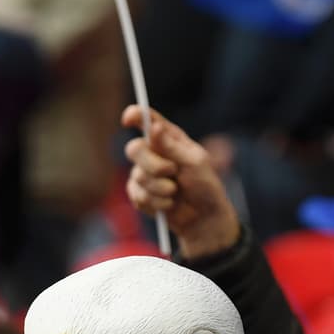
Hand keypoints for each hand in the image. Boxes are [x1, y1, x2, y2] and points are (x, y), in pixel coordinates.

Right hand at [121, 105, 240, 258]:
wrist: (202, 217)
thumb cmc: (203, 185)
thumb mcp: (194, 162)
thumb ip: (171, 146)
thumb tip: (154, 127)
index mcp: (167, 138)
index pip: (146, 120)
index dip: (135, 116)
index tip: (129, 118)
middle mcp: (152, 153)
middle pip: (134, 149)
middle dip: (152, 164)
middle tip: (171, 172)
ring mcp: (143, 174)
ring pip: (137, 176)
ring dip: (159, 187)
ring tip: (175, 192)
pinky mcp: (139, 194)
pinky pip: (137, 196)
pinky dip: (155, 202)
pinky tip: (168, 204)